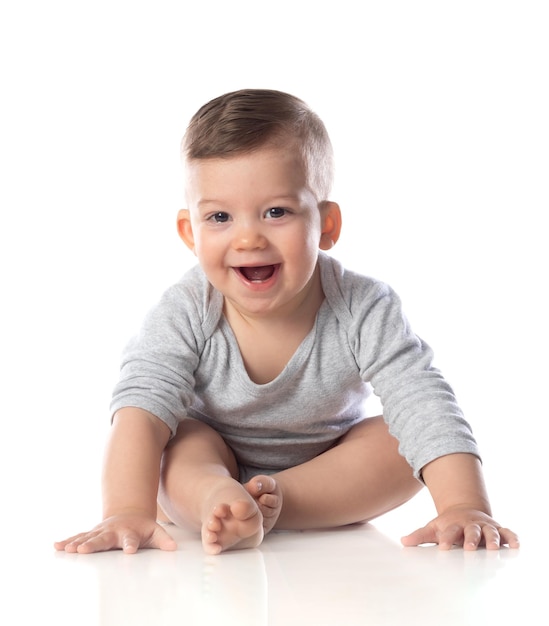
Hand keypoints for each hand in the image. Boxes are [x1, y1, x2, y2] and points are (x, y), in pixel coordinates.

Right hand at [54, 514, 177, 553]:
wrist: (130, 513)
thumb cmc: (143, 527)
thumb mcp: (155, 532)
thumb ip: (163, 539)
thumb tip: (173, 547)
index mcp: (130, 532)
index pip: (131, 540)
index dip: (131, 545)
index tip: (129, 551)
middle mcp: (113, 531)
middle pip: (103, 539)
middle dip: (94, 544)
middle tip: (84, 550)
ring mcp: (102, 531)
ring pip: (88, 537)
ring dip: (78, 542)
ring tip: (68, 549)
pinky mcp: (93, 533)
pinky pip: (79, 537)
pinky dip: (69, 541)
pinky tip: (58, 546)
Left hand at [401, 508, 519, 549]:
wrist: (465, 510)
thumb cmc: (448, 524)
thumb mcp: (434, 528)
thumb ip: (420, 536)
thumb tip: (403, 542)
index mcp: (454, 525)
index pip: (449, 531)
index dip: (445, 538)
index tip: (442, 547)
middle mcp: (470, 525)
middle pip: (471, 531)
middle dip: (471, 539)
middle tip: (469, 548)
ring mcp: (484, 526)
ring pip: (490, 532)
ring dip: (492, 539)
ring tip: (493, 548)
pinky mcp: (497, 529)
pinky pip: (507, 532)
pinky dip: (512, 538)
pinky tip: (516, 545)